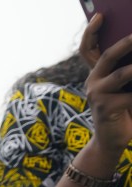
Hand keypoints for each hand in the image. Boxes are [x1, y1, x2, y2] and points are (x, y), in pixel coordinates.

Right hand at [82, 14, 131, 154]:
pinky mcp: (106, 108)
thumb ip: (126, 71)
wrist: (112, 140)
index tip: (100, 16)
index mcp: (96, 74)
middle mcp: (93, 82)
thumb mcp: (123, 87)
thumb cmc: (123, 110)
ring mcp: (97, 95)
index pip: (88, 49)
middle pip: (106, 56)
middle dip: (125, 43)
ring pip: (121, 75)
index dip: (91, 32)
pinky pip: (131, 97)